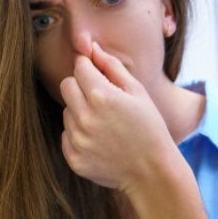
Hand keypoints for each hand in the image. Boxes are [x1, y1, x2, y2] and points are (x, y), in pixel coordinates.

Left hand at [59, 42, 172, 194]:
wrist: (152, 171)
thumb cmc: (149, 127)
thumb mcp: (137, 91)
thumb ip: (111, 66)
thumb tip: (90, 48)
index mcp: (102, 96)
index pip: (79, 67)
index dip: (88, 67)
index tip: (95, 73)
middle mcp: (85, 117)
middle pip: (66, 85)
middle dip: (80, 86)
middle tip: (100, 97)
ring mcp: (77, 140)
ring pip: (66, 111)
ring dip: (80, 111)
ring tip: (104, 123)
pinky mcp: (73, 158)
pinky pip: (66, 134)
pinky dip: (78, 134)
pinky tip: (99, 140)